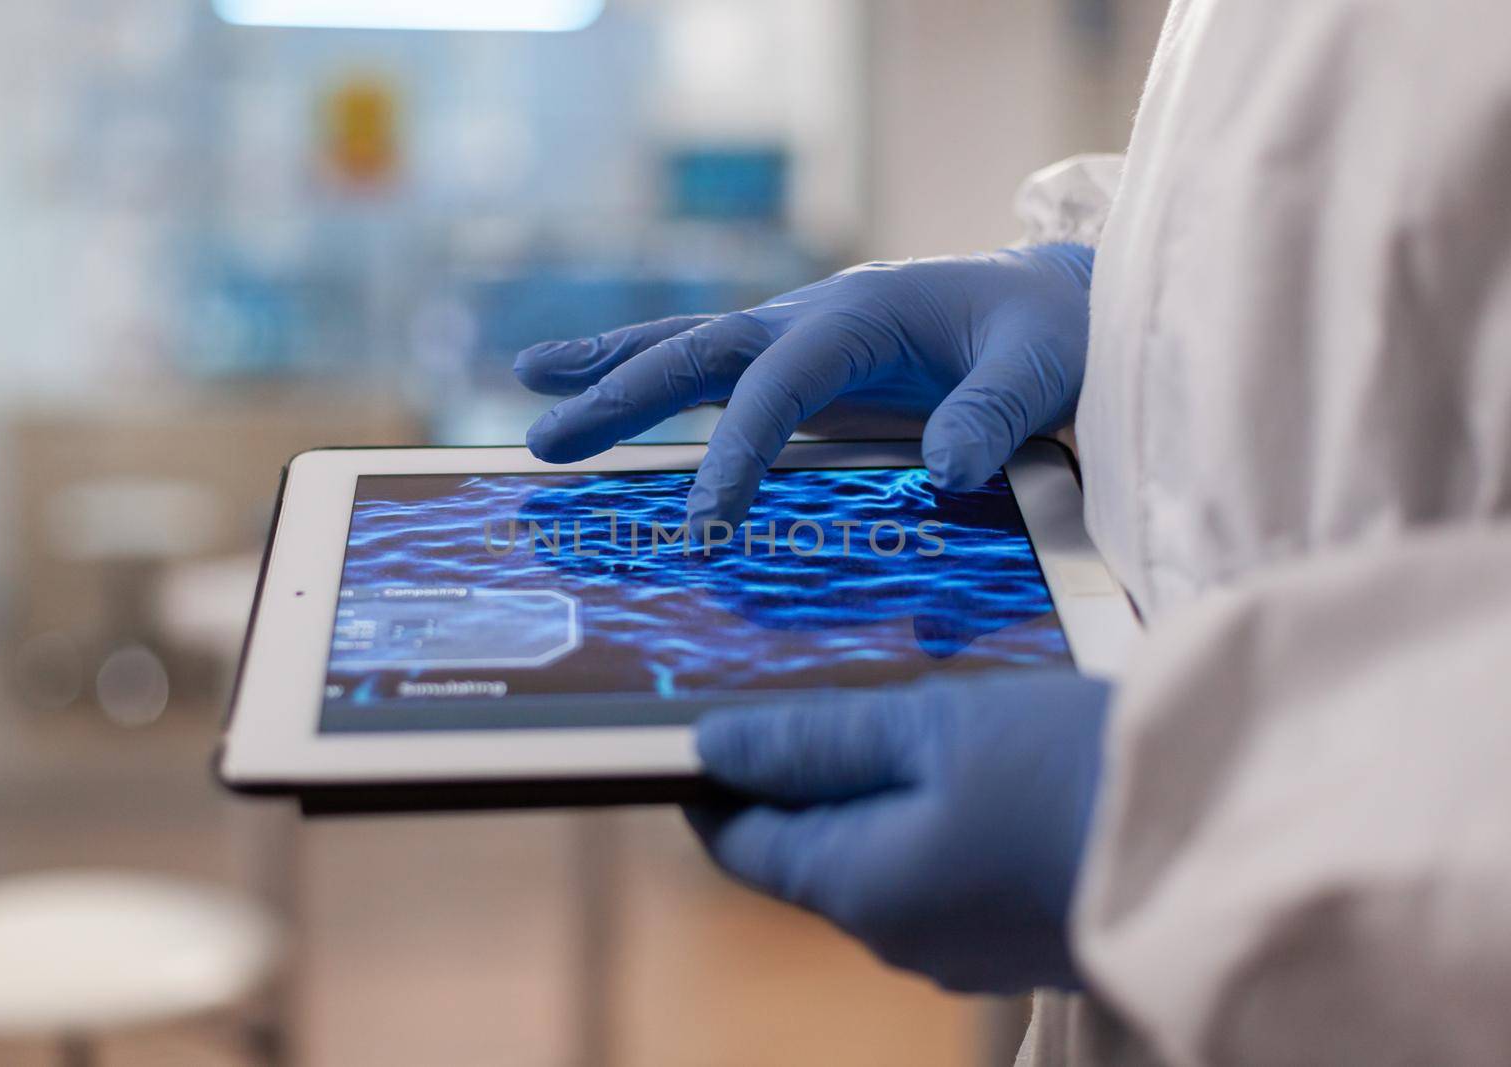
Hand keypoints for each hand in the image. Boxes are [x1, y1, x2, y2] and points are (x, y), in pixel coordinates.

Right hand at [516, 244, 1093, 534]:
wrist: (1055, 299)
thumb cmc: (1052, 331)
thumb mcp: (1040, 368)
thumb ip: (994, 415)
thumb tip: (944, 473)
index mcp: (863, 315)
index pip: (777, 383)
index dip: (735, 450)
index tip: (704, 525)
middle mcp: (813, 315)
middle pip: (700, 349)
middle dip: (622, 395)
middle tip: (546, 444)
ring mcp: (799, 334)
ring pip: (688, 345)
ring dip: (611, 371)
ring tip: (532, 389)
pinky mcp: (799, 361)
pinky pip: (711, 368)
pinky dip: (646, 371)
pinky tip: (588, 382)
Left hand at [687, 670, 1109, 992]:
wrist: (1230, 838)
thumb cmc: (1073, 773)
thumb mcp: (931, 729)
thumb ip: (815, 740)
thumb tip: (715, 745)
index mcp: (861, 890)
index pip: (744, 845)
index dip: (714, 784)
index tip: (707, 725)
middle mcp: (898, 938)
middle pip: (811, 854)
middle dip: (805, 780)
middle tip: (830, 695)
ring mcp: (960, 949)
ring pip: (879, 862)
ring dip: (877, 796)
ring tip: (912, 719)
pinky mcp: (1014, 939)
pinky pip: (940, 878)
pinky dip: (934, 822)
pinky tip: (974, 768)